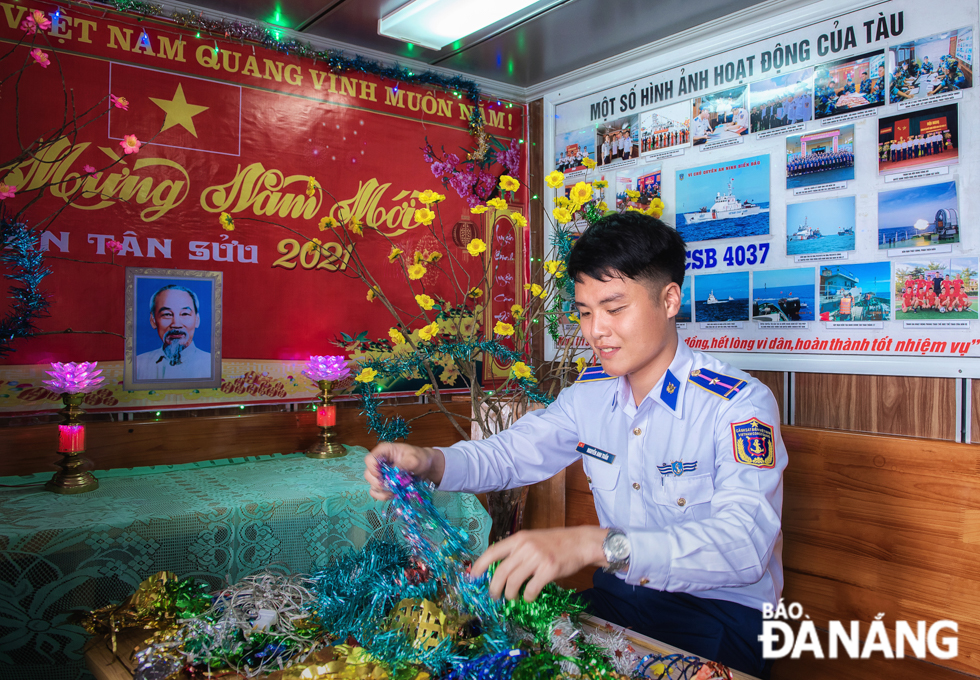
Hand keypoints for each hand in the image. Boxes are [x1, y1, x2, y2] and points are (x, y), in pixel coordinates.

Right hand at [363, 442, 444, 500]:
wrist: (426, 467)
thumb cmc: (420, 458)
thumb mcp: (414, 459)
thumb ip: (404, 464)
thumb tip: (394, 473)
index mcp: (384, 451)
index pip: (369, 459)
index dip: (373, 469)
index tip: (382, 476)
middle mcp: (380, 463)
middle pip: (368, 474)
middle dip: (378, 482)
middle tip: (390, 486)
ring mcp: (381, 474)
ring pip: (372, 485)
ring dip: (382, 491)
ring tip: (395, 491)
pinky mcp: (385, 484)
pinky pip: (377, 493)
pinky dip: (383, 496)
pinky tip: (393, 494)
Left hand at [470, 526, 608, 601]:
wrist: (580, 542)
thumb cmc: (555, 542)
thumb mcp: (532, 539)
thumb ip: (517, 551)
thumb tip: (499, 569)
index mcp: (519, 538)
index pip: (493, 552)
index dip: (480, 565)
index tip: (473, 577)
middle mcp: (525, 547)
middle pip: (501, 571)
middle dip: (494, 587)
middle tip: (494, 595)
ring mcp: (537, 558)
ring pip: (514, 582)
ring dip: (510, 594)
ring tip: (512, 597)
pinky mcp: (549, 569)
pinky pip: (531, 589)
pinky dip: (527, 596)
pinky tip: (529, 597)